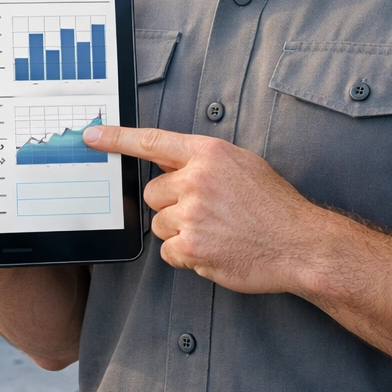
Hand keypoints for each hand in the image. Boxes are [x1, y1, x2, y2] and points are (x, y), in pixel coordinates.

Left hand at [84, 124, 330, 293]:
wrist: (301, 244)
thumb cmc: (273, 206)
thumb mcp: (240, 165)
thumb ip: (201, 161)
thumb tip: (165, 164)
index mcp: (208, 152)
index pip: (151, 141)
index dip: (115, 139)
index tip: (90, 137)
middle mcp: (196, 179)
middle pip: (152, 192)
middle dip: (172, 204)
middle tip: (207, 212)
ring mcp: (192, 214)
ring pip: (159, 223)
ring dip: (180, 232)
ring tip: (216, 232)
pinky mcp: (191, 247)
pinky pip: (168, 251)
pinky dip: (186, 255)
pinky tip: (215, 249)